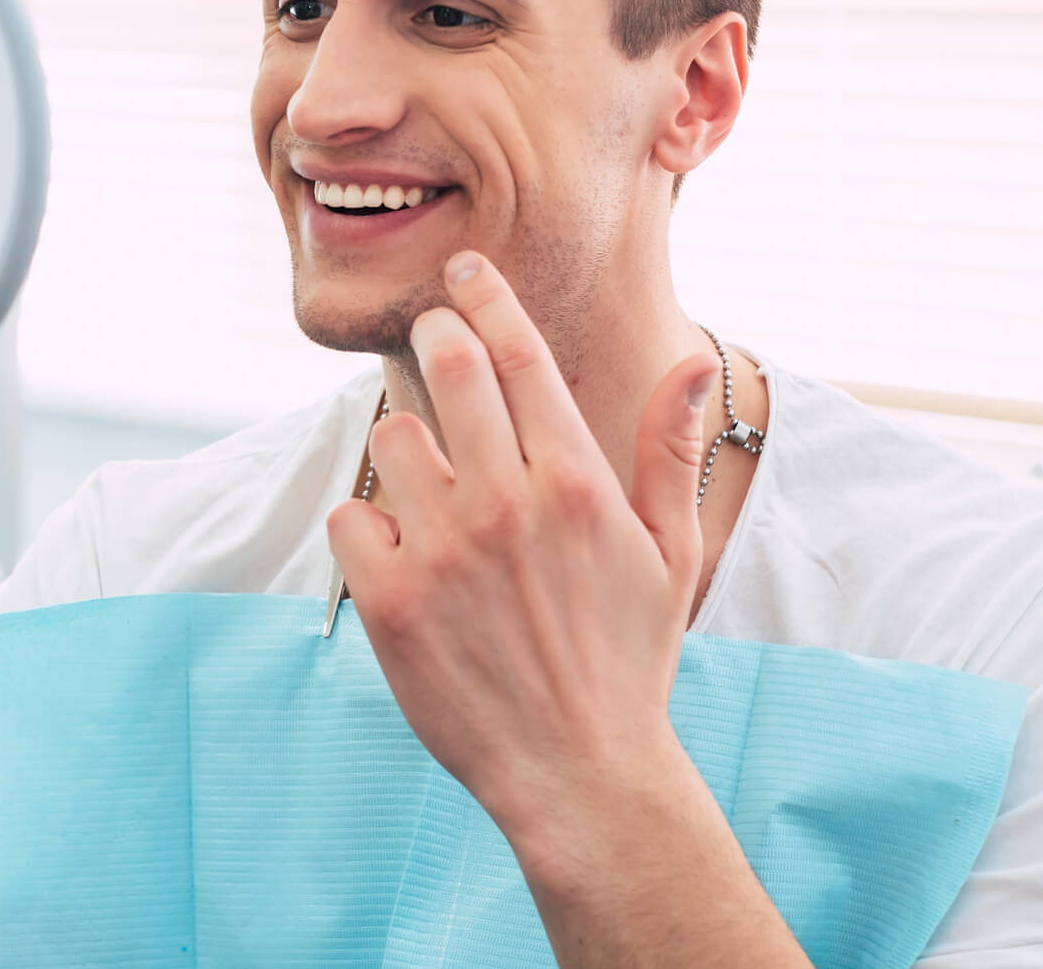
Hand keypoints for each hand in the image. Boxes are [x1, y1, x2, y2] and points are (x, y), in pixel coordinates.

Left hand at [326, 251, 719, 835]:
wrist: (578, 773)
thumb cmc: (627, 657)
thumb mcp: (669, 552)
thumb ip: (667, 449)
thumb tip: (692, 360)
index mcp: (577, 483)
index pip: (518, 353)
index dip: (486, 296)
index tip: (465, 270)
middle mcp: (507, 504)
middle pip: (444, 365)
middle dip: (433, 336)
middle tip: (431, 338)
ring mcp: (444, 550)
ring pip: (390, 438)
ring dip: (405, 447)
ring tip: (433, 488)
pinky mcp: (390, 600)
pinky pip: (351, 519)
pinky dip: (369, 530)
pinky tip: (404, 559)